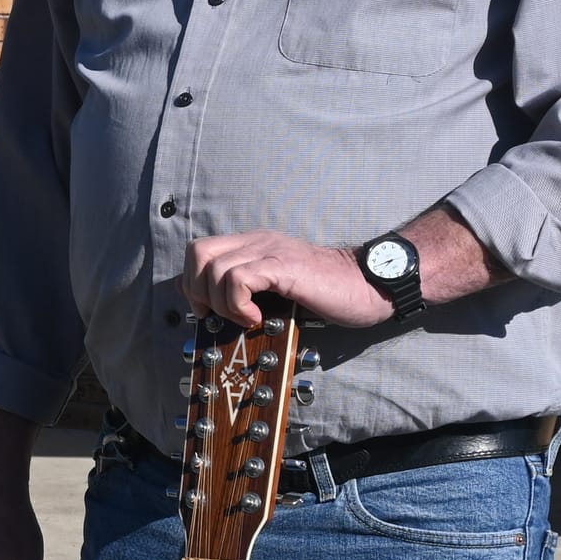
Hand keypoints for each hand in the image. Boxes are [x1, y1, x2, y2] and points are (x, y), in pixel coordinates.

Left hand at [183, 229, 391, 329]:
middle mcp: (257, 241)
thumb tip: (203, 302)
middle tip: (219, 314)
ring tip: (246, 318)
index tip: (208, 310)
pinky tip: (257, 317)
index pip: (199, 251)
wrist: (367, 286)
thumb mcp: (274, 289)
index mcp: (253, 244)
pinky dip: (238, 304)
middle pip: (198, 252)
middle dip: (198, 290)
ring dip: (222, 302)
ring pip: (215, 268)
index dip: (193, 282)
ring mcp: (269, 251)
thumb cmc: (327, 293)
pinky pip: (238, 279)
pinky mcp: (282, 266)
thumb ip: (243, 288)